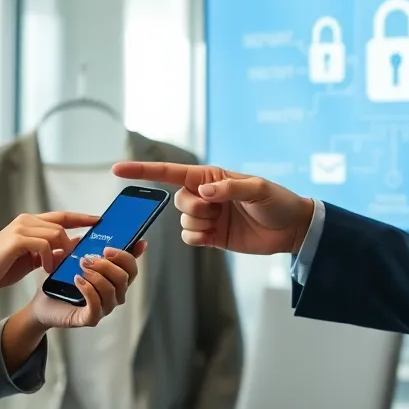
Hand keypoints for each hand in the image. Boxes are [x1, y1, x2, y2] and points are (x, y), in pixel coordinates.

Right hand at [0, 212, 98, 295]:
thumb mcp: (30, 259)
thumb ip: (48, 251)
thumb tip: (72, 247)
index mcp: (29, 223)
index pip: (62, 216)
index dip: (82, 217)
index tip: (99, 221)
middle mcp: (25, 221)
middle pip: (62, 224)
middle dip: (75, 240)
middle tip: (81, 257)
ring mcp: (20, 228)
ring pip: (56, 234)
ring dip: (61, 253)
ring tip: (55, 268)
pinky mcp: (16, 240)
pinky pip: (45, 244)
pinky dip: (50, 258)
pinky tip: (45, 270)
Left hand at [30, 242, 144, 327]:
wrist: (41, 304)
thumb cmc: (58, 283)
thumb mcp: (71, 260)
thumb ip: (84, 247)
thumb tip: (91, 228)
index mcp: (113, 279)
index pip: (131, 267)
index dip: (131, 254)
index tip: (123, 244)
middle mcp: (114, 294)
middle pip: (125, 277)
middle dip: (107, 264)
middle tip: (88, 257)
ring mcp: (104, 308)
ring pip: (112, 290)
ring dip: (96, 275)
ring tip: (81, 267)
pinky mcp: (91, 318)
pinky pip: (97, 305)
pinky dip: (88, 290)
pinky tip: (77, 280)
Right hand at [112, 162, 314, 255]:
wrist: (291, 229)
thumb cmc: (278, 202)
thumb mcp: (258, 189)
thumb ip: (230, 188)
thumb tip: (205, 192)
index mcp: (211, 177)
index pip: (171, 172)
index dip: (143, 170)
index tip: (117, 169)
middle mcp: (205, 194)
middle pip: (178, 201)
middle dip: (195, 208)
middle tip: (219, 209)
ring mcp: (207, 216)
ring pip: (183, 222)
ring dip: (200, 225)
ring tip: (224, 222)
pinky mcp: (211, 236)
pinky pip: (189, 238)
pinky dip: (197, 239)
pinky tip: (214, 237)